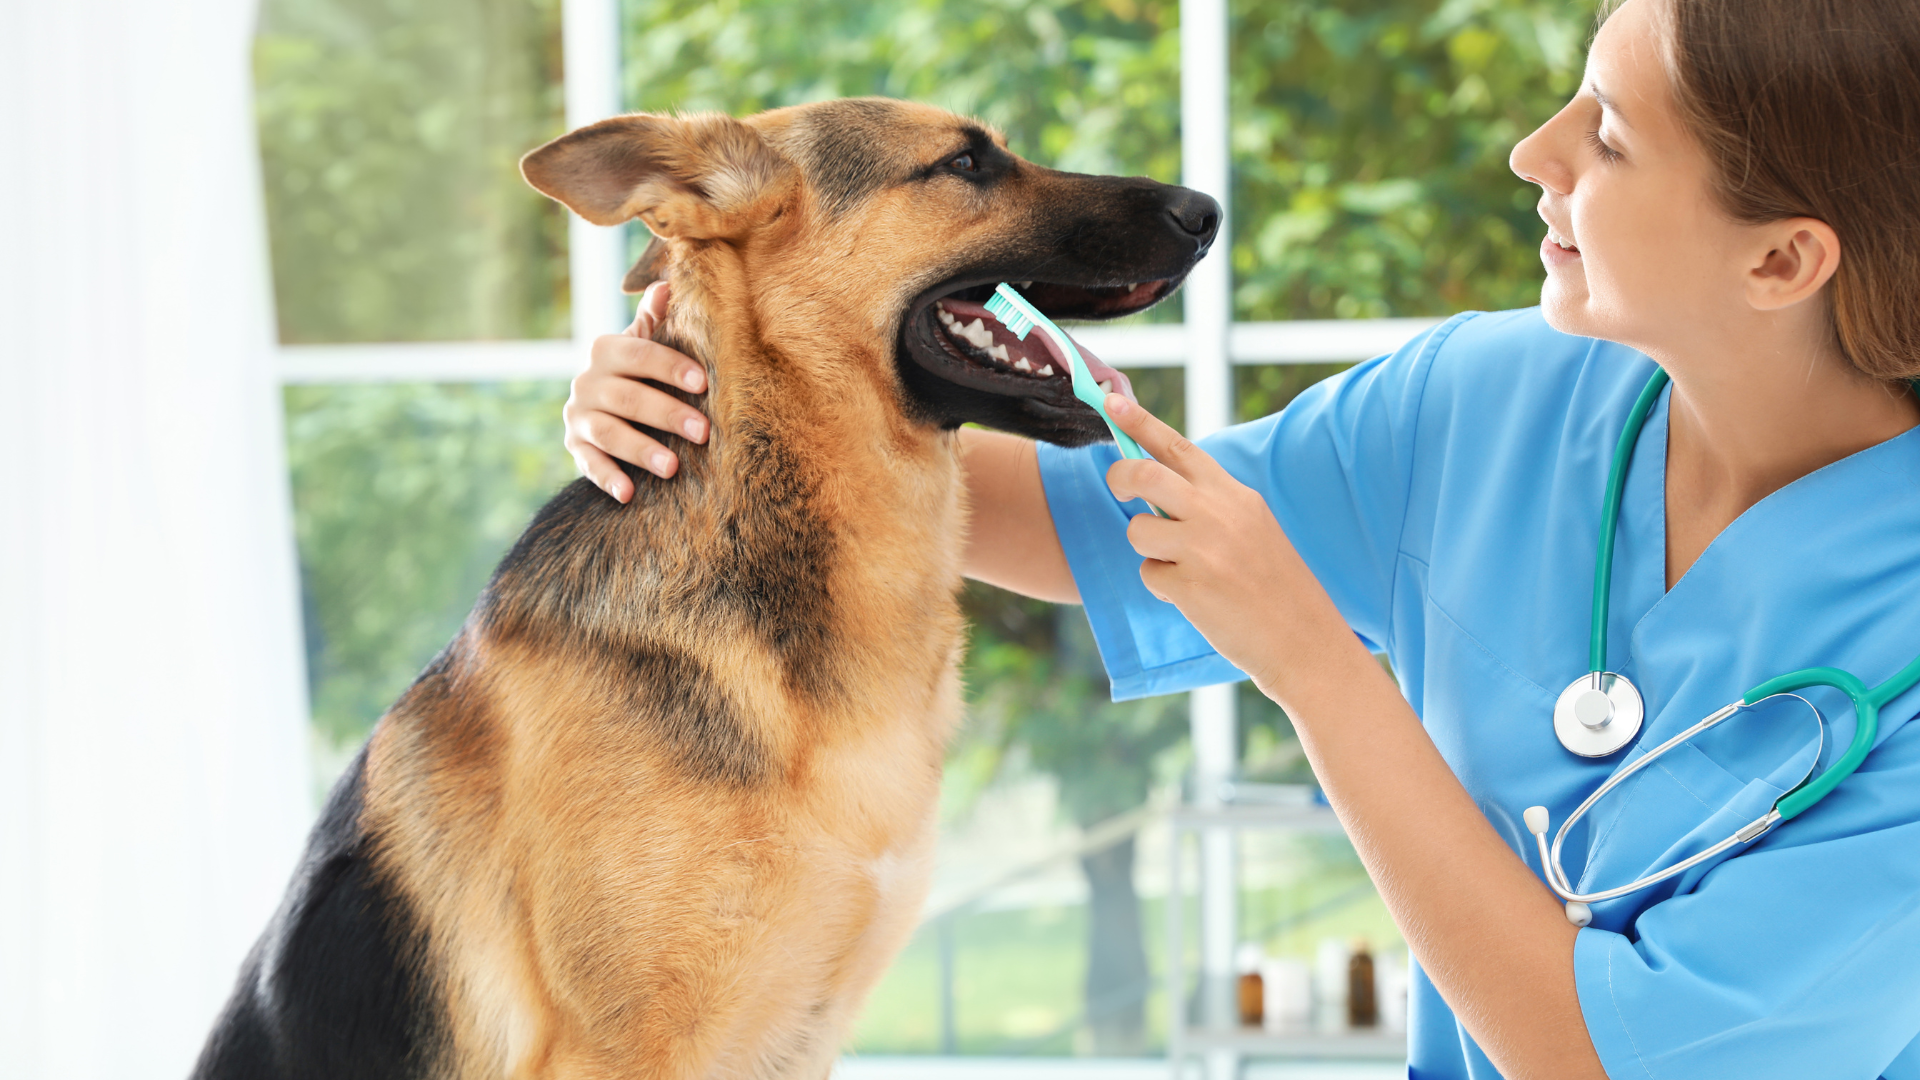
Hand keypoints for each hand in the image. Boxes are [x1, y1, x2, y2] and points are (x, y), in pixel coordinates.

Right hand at [562, 282, 709, 501]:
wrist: (601, 402)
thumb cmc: (639, 370)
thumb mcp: (645, 341)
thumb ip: (656, 317)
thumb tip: (668, 283)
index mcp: (607, 350)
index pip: (640, 354)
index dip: (671, 367)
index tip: (704, 382)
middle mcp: (587, 381)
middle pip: (628, 397)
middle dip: (667, 414)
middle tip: (704, 432)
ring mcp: (578, 415)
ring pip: (609, 432)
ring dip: (640, 450)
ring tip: (672, 467)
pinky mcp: (575, 446)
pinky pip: (588, 463)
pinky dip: (607, 478)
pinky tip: (629, 493)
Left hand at [1099, 393, 1346, 695]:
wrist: (1306, 641)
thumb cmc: (1275, 586)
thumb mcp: (1253, 528)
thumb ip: (1210, 505)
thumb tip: (1156, 488)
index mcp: (1235, 495)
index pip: (1178, 447)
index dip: (1140, 422)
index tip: (1111, 401)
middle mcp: (1218, 513)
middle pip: (1144, 474)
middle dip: (1119, 477)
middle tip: (1118, 489)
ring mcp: (1204, 549)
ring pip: (1139, 530)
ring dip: (1148, 550)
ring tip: (1183, 568)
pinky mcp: (1190, 586)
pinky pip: (1149, 574)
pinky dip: (1163, 587)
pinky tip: (1196, 598)